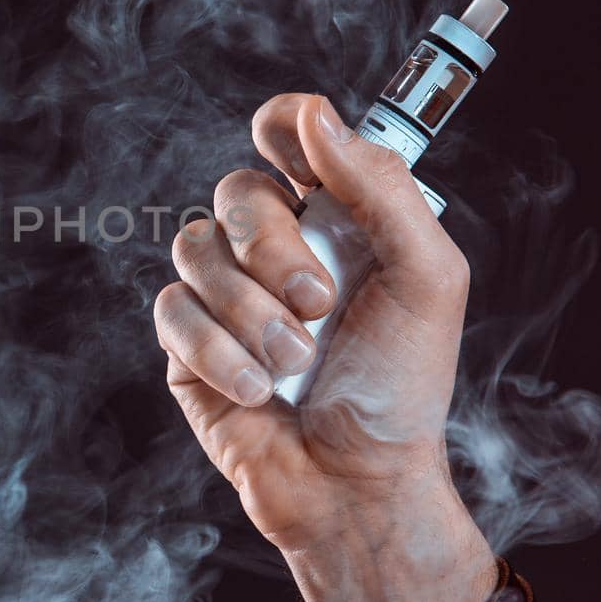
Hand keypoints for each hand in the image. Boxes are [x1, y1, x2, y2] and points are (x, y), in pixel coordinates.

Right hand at [153, 93, 494, 601]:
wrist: (358, 487)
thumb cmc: (402, 388)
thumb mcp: (426, 278)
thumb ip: (379, 187)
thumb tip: (315, 114)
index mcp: (337, 218)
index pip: (289, 136)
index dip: (282, 127)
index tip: (291, 151)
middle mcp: (276, 247)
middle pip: (238, 191)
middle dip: (273, 248)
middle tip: (318, 303)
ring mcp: (226, 294)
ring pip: (196, 248)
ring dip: (251, 313)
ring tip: (294, 364)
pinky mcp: (186, 344)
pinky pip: (173, 311)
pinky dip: (219, 352)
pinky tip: (257, 391)